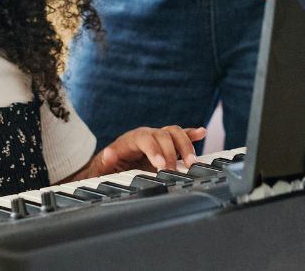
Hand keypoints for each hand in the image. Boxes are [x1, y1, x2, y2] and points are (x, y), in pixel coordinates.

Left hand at [91, 125, 205, 175]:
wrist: (113, 165)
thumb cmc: (108, 167)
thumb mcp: (102, 167)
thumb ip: (106, 161)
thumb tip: (109, 154)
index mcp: (131, 139)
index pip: (145, 139)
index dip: (154, 150)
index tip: (161, 165)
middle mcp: (147, 135)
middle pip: (163, 135)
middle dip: (171, 153)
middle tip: (174, 171)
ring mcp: (158, 138)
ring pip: (175, 133)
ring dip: (186, 146)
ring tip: (192, 163)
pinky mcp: (167, 145)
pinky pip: (180, 136)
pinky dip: (191, 134)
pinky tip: (202, 132)